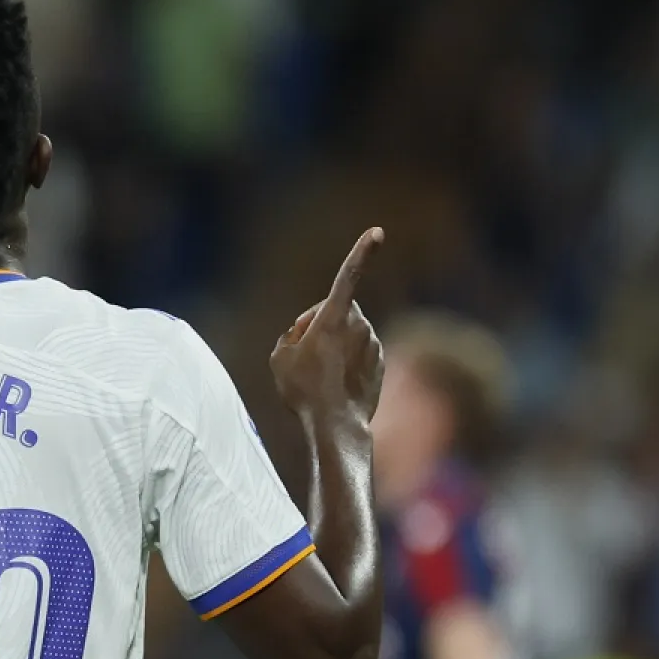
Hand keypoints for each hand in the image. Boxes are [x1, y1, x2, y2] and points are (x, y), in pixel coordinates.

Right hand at [270, 227, 385, 427]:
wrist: (334, 426)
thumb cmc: (304, 389)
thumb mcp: (279, 357)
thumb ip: (292, 335)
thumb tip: (305, 332)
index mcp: (335, 317)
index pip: (348, 276)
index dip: (361, 252)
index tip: (377, 232)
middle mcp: (359, 326)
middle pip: (338, 310)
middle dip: (322, 321)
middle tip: (303, 350)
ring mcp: (372, 345)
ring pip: (348, 333)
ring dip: (333, 344)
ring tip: (317, 373)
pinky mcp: (380, 364)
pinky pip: (359, 353)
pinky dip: (346, 361)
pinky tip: (333, 383)